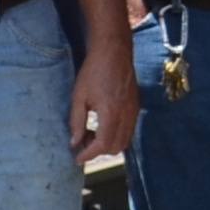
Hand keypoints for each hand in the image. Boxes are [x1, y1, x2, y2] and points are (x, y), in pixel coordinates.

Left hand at [68, 35, 141, 166]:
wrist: (114, 52)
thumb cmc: (94, 71)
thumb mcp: (78, 96)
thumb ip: (76, 122)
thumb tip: (74, 143)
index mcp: (111, 114)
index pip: (102, 145)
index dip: (88, 155)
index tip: (76, 158)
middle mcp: (126, 115)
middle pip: (115, 147)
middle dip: (97, 150)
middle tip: (81, 143)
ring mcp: (133, 111)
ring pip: (123, 141)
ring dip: (107, 144)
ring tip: (90, 133)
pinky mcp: (136, 106)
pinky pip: (128, 130)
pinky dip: (115, 135)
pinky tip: (101, 124)